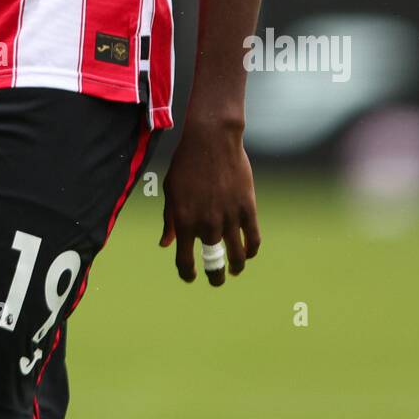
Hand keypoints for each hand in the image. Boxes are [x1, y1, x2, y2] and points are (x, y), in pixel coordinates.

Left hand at [159, 123, 260, 284]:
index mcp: (185, 221)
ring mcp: (229, 218)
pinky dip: (251, 250)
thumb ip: (170, 220)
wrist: (211, 140)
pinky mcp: (247, 209)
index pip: (185, 261)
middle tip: (217, 278)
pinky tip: (248, 252)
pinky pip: (253, 239)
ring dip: (236, 267)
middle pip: (213, 264)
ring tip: (235, 269)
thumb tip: (166, 244)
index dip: (188, 274)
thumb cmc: (186, 164)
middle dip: (215, 277)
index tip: (191, 277)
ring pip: (237, 256)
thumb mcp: (171, 191)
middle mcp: (207, 224)